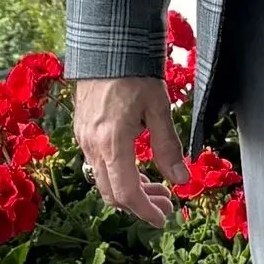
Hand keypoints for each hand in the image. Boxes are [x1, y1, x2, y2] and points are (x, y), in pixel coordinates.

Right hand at [71, 75, 186, 228]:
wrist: (106, 45)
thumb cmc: (135, 72)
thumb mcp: (159, 108)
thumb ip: (168, 147)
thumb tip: (181, 180)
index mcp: (112, 143)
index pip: (127, 193)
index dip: (145, 211)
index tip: (164, 218)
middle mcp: (92, 145)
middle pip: (112, 194)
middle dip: (140, 205)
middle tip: (166, 203)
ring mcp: (84, 139)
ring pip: (103, 181)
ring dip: (129, 191)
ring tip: (157, 187)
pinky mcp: (82, 131)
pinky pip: (97, 165)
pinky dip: (117, 175)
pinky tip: (137, 168)